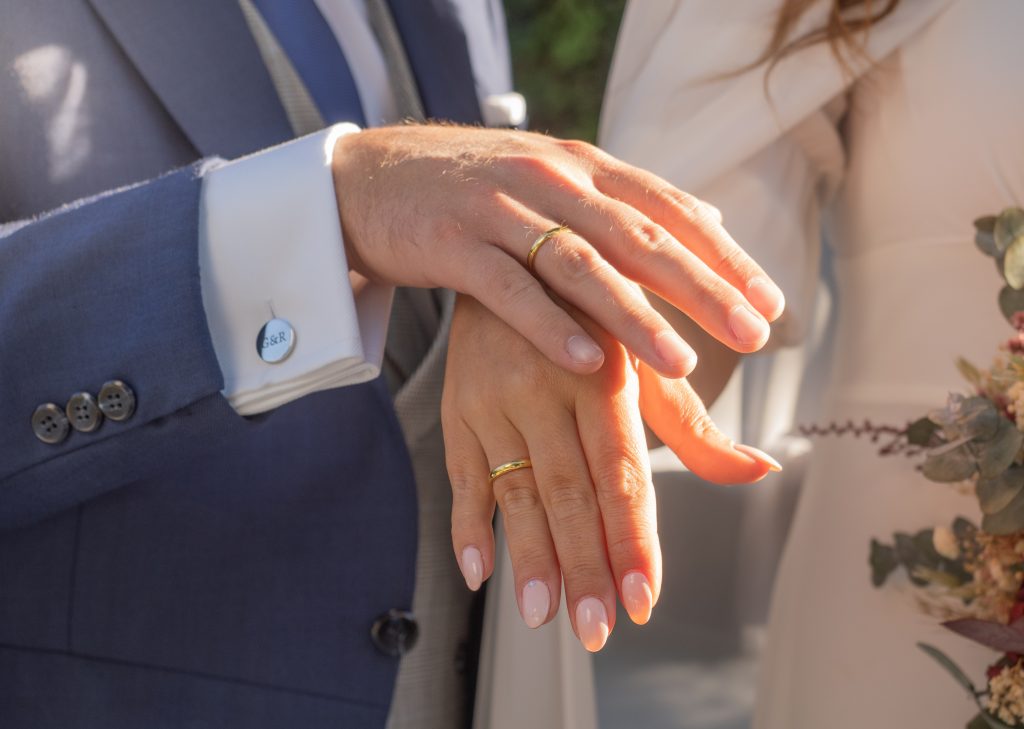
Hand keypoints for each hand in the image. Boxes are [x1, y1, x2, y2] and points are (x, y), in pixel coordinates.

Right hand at [332, 125, 784, 379]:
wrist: (376, 175)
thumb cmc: (479, 190)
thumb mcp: (558, 180)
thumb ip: (630, 204)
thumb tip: (714, 222)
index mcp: (584, 168)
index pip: (669, 211)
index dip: (724, 257)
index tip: (771, 305)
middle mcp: (552, 181)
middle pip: (639, 238)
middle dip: (702, 289)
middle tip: (753, 335)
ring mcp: (501, 210)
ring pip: (581, 266)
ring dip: (636, 317)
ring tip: (684, 364)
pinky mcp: (453, 243)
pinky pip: (509, 289)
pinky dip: (549, 326)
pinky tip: (587, 363)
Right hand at [441, 296, 779, 651]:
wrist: (518, 256)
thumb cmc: (600, 319)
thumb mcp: (649, 362)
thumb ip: (699, 427)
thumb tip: (761, 468)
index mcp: (603, 376)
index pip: (621, 474)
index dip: (632, 539)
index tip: (643, 598)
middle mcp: (544, 388)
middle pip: (568, 493)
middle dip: (583, 566)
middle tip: (595, 629)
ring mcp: (494, 400)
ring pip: (515, 491)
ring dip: (529, 558)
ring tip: (543, 616)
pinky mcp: (458, 407)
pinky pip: (460, 474)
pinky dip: (467, 525)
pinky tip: (478, 573)